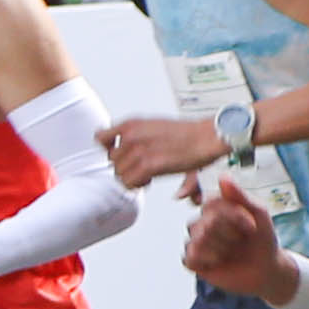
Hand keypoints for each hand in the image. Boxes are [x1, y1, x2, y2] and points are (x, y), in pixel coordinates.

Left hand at [105, 113, 229, 186]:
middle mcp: (131, 135)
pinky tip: (150, 180)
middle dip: (126, 166)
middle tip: (141, 169)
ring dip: (132, 177)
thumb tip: (127, 150)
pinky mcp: (148, 165)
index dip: (109, 149)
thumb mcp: (156, 126)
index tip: (122, 154)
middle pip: (112, 160)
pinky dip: (138, 184)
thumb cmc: (189, 133)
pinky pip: (129, 182)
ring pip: (119, 173)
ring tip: (147, 175)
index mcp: (132, 124)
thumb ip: (137, 136)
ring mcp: (138, 150)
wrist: (208, 136)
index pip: (101, 138)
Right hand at [184, 184, 289, 298]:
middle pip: (205, 223)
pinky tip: (219, 261)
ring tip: (232, 251)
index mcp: (216, 209)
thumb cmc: (262, 238)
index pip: (211, 203)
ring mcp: (196, 241)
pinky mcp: (193, 261)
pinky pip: (189, 257)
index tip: (252, 225)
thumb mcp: (259, 214)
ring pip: (197, 240)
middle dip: (230, 234)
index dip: (234, 216)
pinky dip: (208, 260)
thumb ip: (240, 196)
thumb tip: (223, 176)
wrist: (267, 268)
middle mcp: (202, 222)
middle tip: (242, 240)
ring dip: (222, 248)